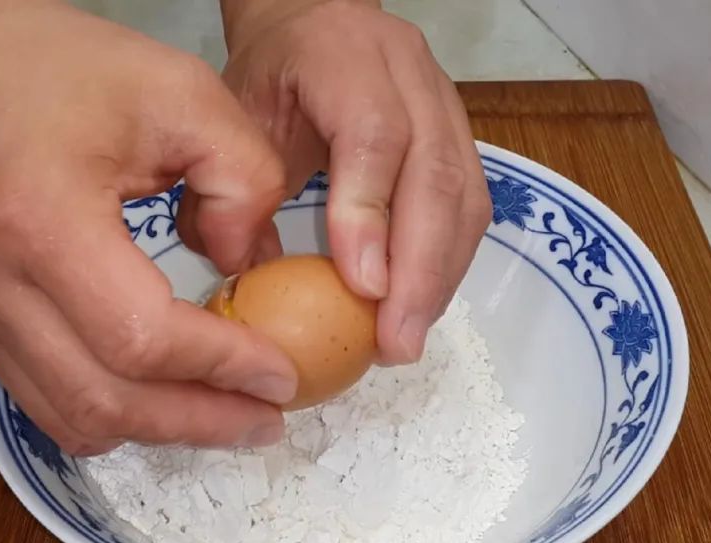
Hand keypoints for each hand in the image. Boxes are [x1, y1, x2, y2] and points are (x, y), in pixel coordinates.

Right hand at [0, 2, 300, 453]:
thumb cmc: (65, 70)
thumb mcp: (183, 92)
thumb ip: (244, 178)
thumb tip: (252, 268)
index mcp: (38, 219)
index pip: (139, 337)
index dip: (220, 367)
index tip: (282, 375)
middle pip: (104, 399)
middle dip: (199, 422)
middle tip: (267, 421)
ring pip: (72, 417)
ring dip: (159, 429)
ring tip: (228, 416)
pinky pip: (46, 399)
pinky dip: (116, 412)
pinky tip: (166, 395)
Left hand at [214, 0, 492, 364]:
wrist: (317, 17)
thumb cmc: (274, 70)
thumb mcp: (238, 112)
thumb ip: (238, 182)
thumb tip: (244, 273)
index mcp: (345, 57)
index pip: (373, 135)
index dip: (371, 213)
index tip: (362, 287)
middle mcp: (409, 75)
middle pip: (435, 174)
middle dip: (420, 269)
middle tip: (397, 342)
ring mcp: (445, 103)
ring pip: (465, 194)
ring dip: (441, 276)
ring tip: (409, 336)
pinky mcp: (461, 134)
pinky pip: (472, 203)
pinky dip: (450, 262)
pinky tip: (423, 304)